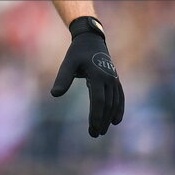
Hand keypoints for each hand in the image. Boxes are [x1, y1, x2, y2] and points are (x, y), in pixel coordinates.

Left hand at [51, 17, 123, 136]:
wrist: (91, 40)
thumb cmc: (77, 52)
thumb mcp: (68, 63)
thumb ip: (63, 78)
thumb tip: (54, 94)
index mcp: (98, 75)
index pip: (98, 100)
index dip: (96, 116)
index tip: (92, 128)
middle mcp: (109, 79)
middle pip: (107, 104)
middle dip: (101, 121)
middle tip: (94, 134)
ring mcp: (114, 80)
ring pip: (114, 103)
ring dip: (109, 118)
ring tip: (101, 131)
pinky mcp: (116, 80)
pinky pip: (120, 97)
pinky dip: (119, 109)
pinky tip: (115, 121)